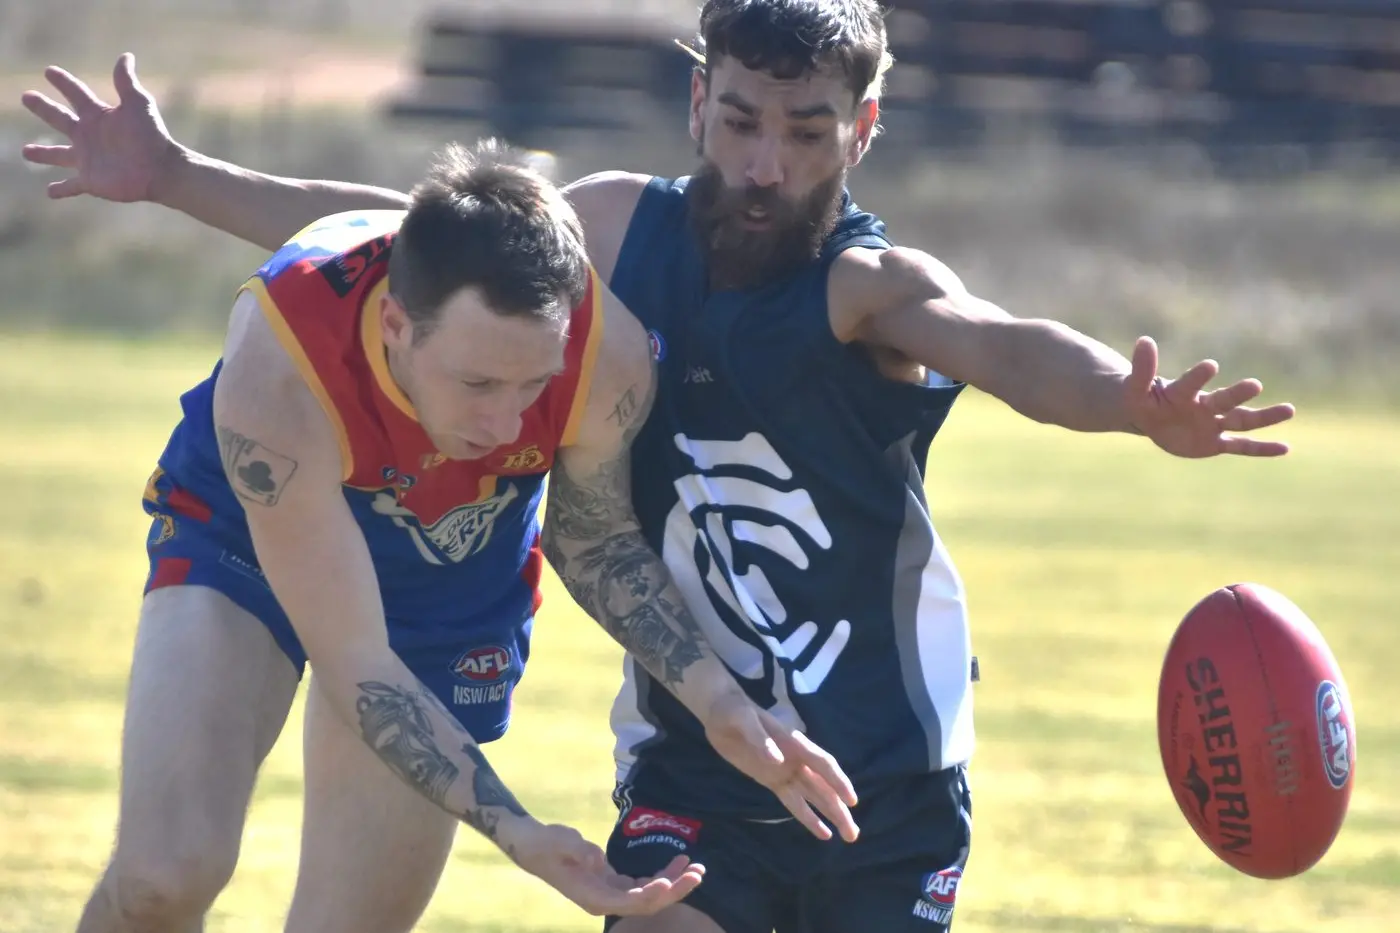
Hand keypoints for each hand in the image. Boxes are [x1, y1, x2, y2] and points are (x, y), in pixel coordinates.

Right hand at [20, 53, 179, 203]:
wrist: (161, 169)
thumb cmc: (151, 136)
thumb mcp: (138, 104)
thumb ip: (126, 81)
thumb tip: (126, 56)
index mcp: (98, 115)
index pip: (76, 94)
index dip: (63, 82)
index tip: (49, 71)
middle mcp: (89, 135)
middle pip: (59, 118)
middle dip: (43, 108)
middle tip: (26, 96)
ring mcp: (88, 159)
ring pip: (59, 155)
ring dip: (43, 154)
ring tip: (26, 152)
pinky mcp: (90, 180)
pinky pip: (71, 185)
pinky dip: (60, 189)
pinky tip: (49, 191)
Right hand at [506, 819, 704, 916]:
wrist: (533, 847)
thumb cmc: (545, 844)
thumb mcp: (559, 842)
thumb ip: (578, 850)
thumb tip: (597, 858)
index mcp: (593, 897)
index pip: (629, 902)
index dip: (651, 894)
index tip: (669, 881)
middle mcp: (605, 900)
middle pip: (647, 903)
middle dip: (674, 890)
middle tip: (698, 874)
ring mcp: (611, 893)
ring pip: (649, 895)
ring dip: (674, 882)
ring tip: (697, 868)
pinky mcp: (614, 883)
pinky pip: (643, 884)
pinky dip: (662, 874)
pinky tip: (678, 863)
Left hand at [701, 690, 859, 842]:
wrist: (719, 713)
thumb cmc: (733, 710)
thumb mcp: (742, 718)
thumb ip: (759, 738)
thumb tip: (777, 760)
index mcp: (794, 742)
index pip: (822, 764)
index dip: (837, 781)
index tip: (851, 800)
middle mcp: (796, 759)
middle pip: (824, 786)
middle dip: (839, 808)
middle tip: (853, 833)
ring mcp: (786, 771)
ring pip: (814, 797)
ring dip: (831, 815)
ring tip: (848, 836)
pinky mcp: (773, 781)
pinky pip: (793, 802)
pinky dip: (808, 817)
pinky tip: (822, 833)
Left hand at [1123, 336, 1294, 457]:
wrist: (1151, 418)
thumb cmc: (1143, 400)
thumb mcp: (1135, 389)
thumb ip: (1142, 369)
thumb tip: (1144, 340)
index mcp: (1183, 392)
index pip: (1191, 383)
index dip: (1198, 376)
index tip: (1210, 366)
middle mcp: (1204, 405)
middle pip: (1224, 400)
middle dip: (1238, 394)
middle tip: (1255, 385)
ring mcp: (1213, 424)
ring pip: (1242, 421)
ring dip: (1264, 417)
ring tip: (1289, 410)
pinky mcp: (1215, 443)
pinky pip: (1241, 447)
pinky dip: (1261, 448)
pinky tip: (1285, 448)